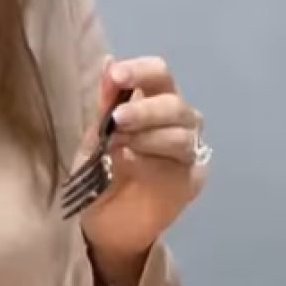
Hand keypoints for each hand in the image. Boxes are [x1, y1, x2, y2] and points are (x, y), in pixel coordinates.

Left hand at [78, 56, 206, 281]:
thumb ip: (105, 104)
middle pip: (175, 105)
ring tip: (116, 144)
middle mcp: (178, 123)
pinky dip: (149, 161)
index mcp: (155, 103)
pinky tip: (126, 162)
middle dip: (145, 109)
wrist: (103, 224)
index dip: (141, 71)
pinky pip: (178, 166)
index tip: (117, 75)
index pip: (160, 75)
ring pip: (181, 135)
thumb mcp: (95, 137)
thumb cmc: (100, 173)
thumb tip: (108, 61)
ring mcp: (187, 153)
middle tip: (118, 119)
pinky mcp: (190, 181)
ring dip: (147, 136)